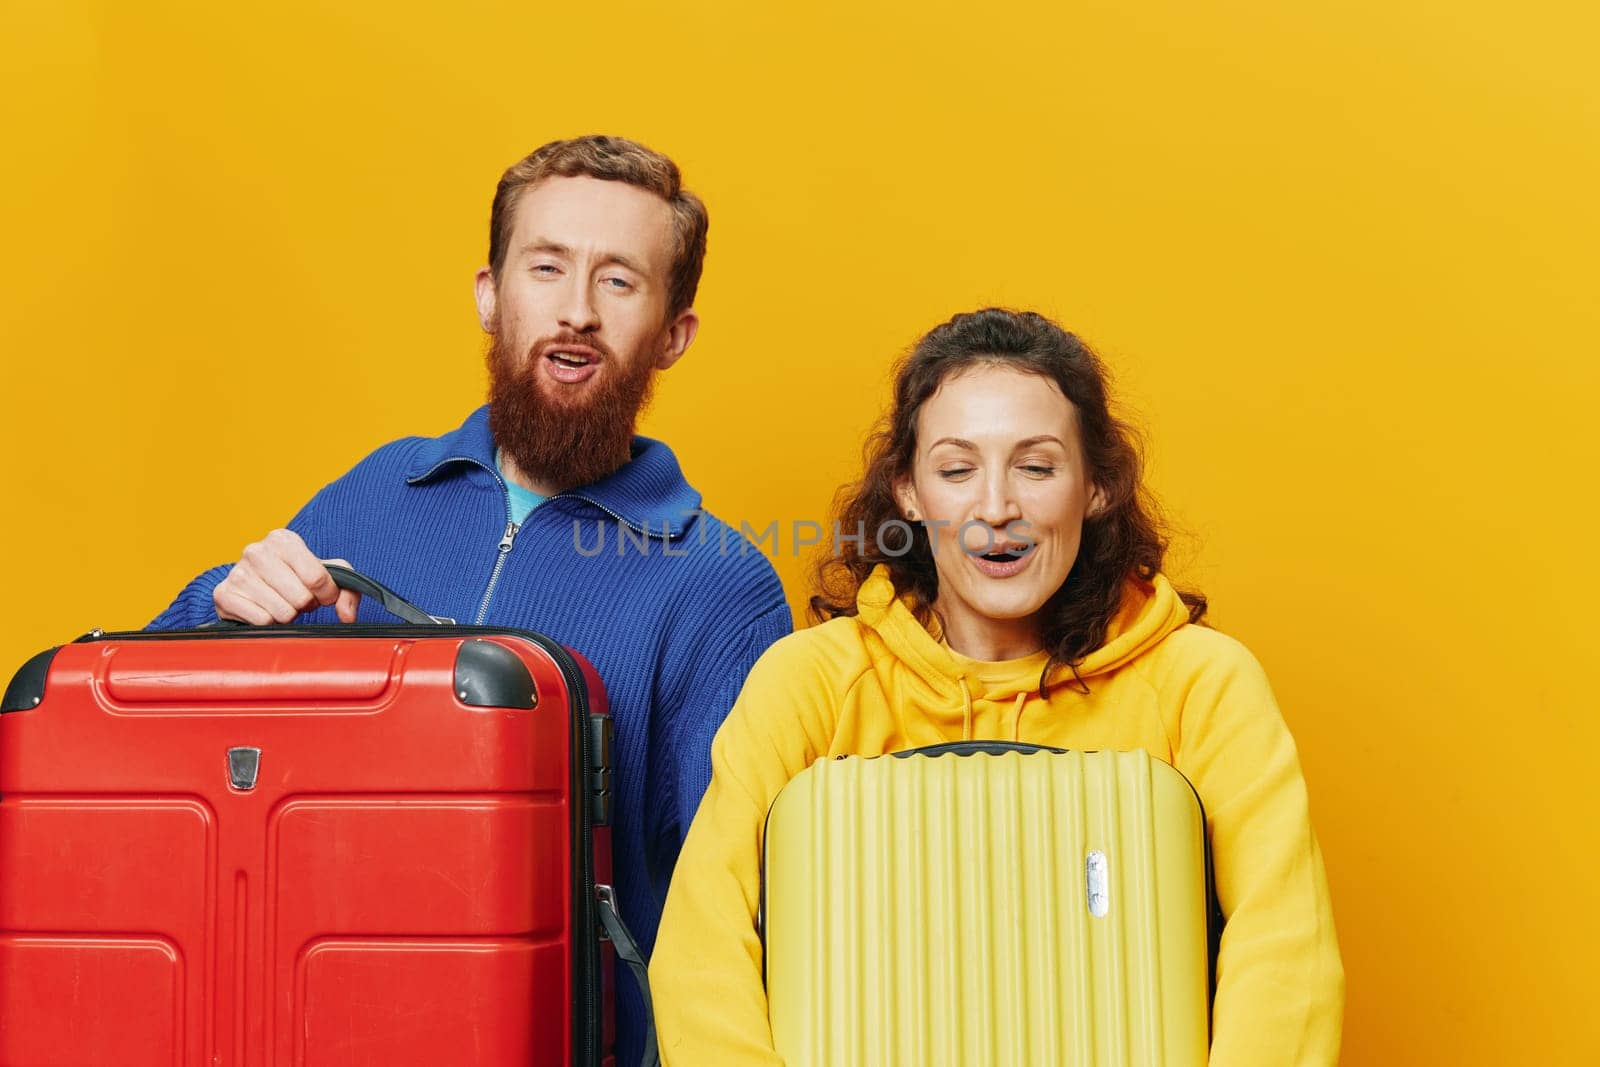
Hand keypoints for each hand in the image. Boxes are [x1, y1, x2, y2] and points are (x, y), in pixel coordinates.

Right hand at [213, 529, 360, 623]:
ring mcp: (237, 572)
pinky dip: (268, 623)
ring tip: (281, 603)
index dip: (326, 594)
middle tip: (297, 599)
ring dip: (287, 615)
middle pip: (300, 597)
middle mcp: (257, 551)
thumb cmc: (295, 579)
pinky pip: (261, 621)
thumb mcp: (328, 576)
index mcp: (283, 539)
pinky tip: (263, 610)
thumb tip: (347, 614)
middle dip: (305, 605)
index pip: (318, 578)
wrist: (252, 588)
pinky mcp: (223, 595)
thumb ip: (349, 590)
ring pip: (282, 612)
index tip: (321, 594)